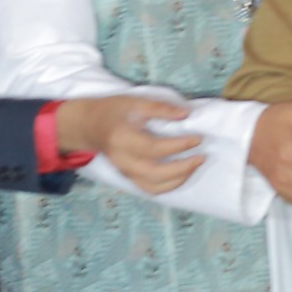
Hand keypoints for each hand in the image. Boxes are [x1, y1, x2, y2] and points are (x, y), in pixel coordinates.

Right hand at [58, 95, 203, 194]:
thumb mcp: (135, 101)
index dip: (179, 145)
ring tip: (195, 165)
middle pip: (155, 174)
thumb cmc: (113, 111)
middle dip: (183, 168)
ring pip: (153, 187)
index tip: (198, 138)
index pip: (154, 148)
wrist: (90, 125)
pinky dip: (169, 185)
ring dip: (179, 180)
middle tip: (201, 156)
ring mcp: (124, 172)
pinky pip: (150, 189)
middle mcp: (122, 160)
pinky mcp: (128, 177)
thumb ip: (160, 108)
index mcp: (121, 138)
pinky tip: (183, 173)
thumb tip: (187, 114)